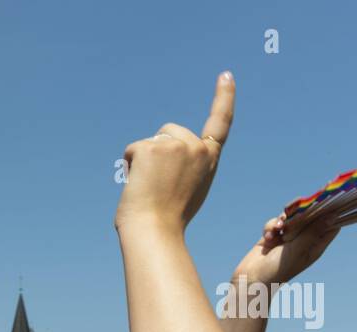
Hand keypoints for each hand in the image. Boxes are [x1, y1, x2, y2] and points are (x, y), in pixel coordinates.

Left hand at [115, 73, 234, 233]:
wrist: (155, 231)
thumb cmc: (167, 220)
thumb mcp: (188, 189)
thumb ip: (185, 166)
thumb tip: (163, 156)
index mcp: (210, 160)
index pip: (221, 122)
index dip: (224, 97)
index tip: (226, 76)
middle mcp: (198, 148)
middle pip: (169, 131)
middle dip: (157, 151)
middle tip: (158, 186)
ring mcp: (177, 145)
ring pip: (150, 141)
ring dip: (143, 162)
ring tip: (150, 188)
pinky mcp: (154, 147)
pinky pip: (132, 150)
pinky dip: (129, 167)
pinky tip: (139, 184)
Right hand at [231, 212, 338, 288]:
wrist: (251, 280)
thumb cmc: (277, 270)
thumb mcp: (297, 250)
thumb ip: (313, 231)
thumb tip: (332, 216)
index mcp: (315, 246)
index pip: (331, 225)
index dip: (332, 212)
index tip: (328, 199)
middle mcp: (304, 240)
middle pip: (311, 217)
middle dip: (302, 212)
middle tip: (296, 209)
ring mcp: (288, 238)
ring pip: (292, 217)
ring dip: (284, 220)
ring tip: (278, 229)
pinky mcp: (273, 236)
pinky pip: (276, 222)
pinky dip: (271, 226)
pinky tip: (268, 237)